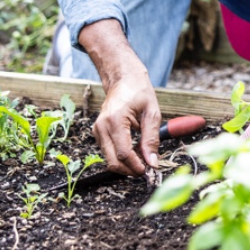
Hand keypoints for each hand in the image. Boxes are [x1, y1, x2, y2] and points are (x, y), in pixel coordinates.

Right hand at [91, 62, 161, 176]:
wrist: (123, 80)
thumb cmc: (139, 92)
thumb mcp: (152, 113)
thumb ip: (151, 139)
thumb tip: (152, 162)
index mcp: (115, 120)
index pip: (123, 153)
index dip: (136, 166)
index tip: (148, 170)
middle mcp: (102, 127)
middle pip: (113, 161)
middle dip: (130, 170)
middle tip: (146, 169)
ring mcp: (97, 130)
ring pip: (109, 159)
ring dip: (125, 165)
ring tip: (142, 160)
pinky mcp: (98, 133)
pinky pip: (108, 152)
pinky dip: (120, 157)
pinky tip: (133, 152)